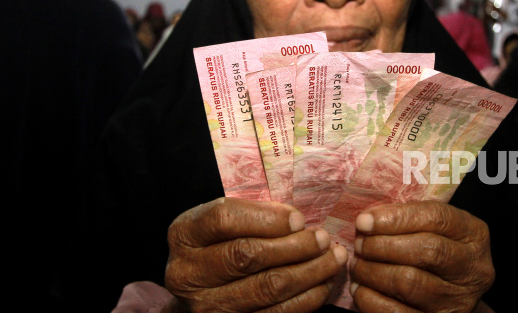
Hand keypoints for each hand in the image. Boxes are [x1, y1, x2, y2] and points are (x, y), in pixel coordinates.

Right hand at [165, 197, 347, 311]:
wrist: (200, 290)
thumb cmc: (220, 244)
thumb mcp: (224, 221)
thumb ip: (253, 213)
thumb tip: (297, 222)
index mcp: (184, 234)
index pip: (224, 219)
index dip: (267, 217)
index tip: (299, 219)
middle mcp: (187, 273)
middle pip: (248, 255)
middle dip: (295, 246)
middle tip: (324, 239)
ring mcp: (206, 306)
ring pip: (267, 287)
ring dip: (310, 271)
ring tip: (333, 258)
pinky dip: (307, 297)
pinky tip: (323, 282)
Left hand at [349, 201, 493, 312]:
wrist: (451, 295)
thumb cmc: (436, 251)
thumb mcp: (436, 229)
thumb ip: (410, 219)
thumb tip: (367, 220)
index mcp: (474, 235)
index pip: (436, 218)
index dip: (397, 218)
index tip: (364, 220)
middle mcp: (473, 269)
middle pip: (425, 251)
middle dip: (382, 246)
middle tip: (359, 245)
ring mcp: (459, 301)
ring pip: (410, 283)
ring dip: (373, 272)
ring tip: (357, 265)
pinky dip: (371, 300)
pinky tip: (360, 289)